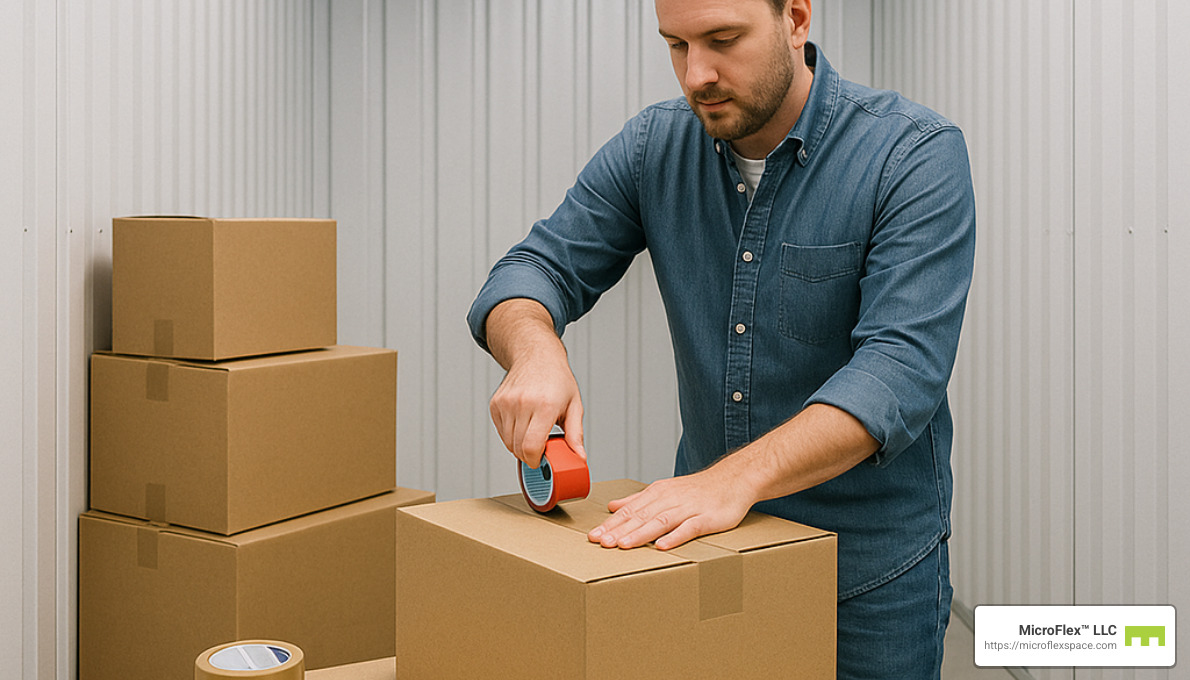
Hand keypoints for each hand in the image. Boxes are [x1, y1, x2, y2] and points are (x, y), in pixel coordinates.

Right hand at [485, 299, 586, 467]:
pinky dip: (511, 433)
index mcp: (545, 405)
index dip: (535, 460)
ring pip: (508, 442)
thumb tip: (579, 456)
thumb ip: (576, 433)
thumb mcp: (574, 405)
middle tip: (541, 446)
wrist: (536, 355)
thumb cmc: (557, 379)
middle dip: (529, 455)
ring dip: (519, 445)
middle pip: (518, 448)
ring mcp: (506, 403)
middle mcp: (523, 403)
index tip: (541, 460)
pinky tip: (523, 422)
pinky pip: (501, 431)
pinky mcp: (495, 404)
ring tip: (533, 431)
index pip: (531, 446)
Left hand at [586, 465, 756, 550]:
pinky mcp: (707, 518)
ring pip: (660, 521)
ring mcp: (689, 508)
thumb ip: (638, 500)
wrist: (734, 479)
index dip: (611, 524)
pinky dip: (675, 536)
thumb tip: (613, 507)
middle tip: (600, 542)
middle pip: (640, 516)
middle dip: (619, 530)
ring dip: (640, 533)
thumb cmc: (698, 489)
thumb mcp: (665, 490)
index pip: (630, 511)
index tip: (593, 536)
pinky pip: (689, 528)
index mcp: (658, 493)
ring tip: (623, 545)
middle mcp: (670, 499)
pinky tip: (663, 546)